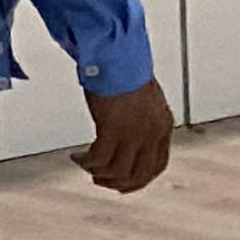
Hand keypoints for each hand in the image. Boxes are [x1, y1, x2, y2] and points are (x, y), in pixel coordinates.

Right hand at [73, 79, 173, 194]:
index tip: (125, 182)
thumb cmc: (125, 68)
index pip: (157, 165)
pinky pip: (98, 159)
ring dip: (98, 173)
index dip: (140, 179)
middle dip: (117, 183)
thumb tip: (126, 130)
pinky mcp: (112, 129)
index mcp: (162, 126)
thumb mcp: (142, 98)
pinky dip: (86, 162)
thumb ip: (141, 117)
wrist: (117, 56)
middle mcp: (151, 134)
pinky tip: (77, 156)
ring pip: (117, 171)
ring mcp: (133, 134)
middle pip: (138, 175)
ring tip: (84, 165)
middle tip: (100, 180)